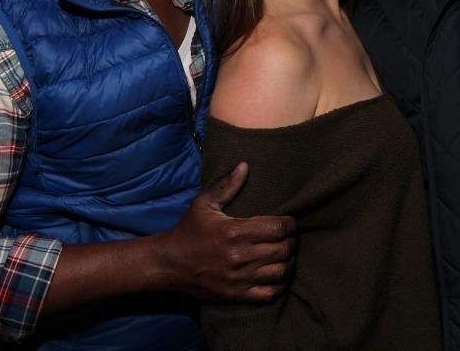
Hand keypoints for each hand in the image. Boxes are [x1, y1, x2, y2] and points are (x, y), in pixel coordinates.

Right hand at [161, 162, 296, 302]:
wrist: (169, 263)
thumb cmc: (189, 230)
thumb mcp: (205, 204)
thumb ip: (227, 185)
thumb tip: (245, 165)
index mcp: (235, 232)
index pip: (278, 228)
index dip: (289, 224)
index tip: (289, 222)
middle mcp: (240, 256)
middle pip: (283, 250)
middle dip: (291, 242)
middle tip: (288, 237)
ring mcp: (239, 278)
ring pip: (280, 272)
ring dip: (287, 262)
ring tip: (284, 255)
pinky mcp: (237, 294)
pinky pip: (269, 294)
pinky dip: (278, 284)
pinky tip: (276, 275)